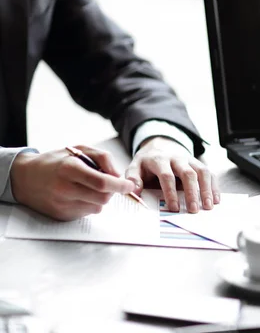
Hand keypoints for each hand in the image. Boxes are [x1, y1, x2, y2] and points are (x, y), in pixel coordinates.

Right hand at [10, 146, 134, 220]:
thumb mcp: (79, 150)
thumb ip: (103, 158)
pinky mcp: (62, 216)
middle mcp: (65, 189)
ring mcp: (62, 205)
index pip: (102, 183)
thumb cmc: (56, 161)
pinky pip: (87, 213)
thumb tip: (118, 175)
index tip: (129, 185)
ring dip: (101, 198)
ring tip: (88, 187)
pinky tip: (78, 195)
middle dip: (112, 192)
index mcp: (69, 170)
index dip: (120, 186)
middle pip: (103, 198)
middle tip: (109, 183)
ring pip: (98, 207)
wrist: (25, 178)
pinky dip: (89, 204)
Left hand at [125, 137, 219, 212]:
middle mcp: (177, 158)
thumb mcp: (135, 166)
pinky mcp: (198, 163)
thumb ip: (133, 178)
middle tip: (194, 210)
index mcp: (159, 160)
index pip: (167, 176)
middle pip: (188, 173)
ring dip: (207, 189)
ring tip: (209, 206)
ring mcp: (190, 160)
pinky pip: (209, 173)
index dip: (171, 192)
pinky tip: (215, 199)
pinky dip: (214, 186)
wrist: (159, 145)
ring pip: (202, 172)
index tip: (174, 208)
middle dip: (192, 192)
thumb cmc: (147, 163)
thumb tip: (135, 191)